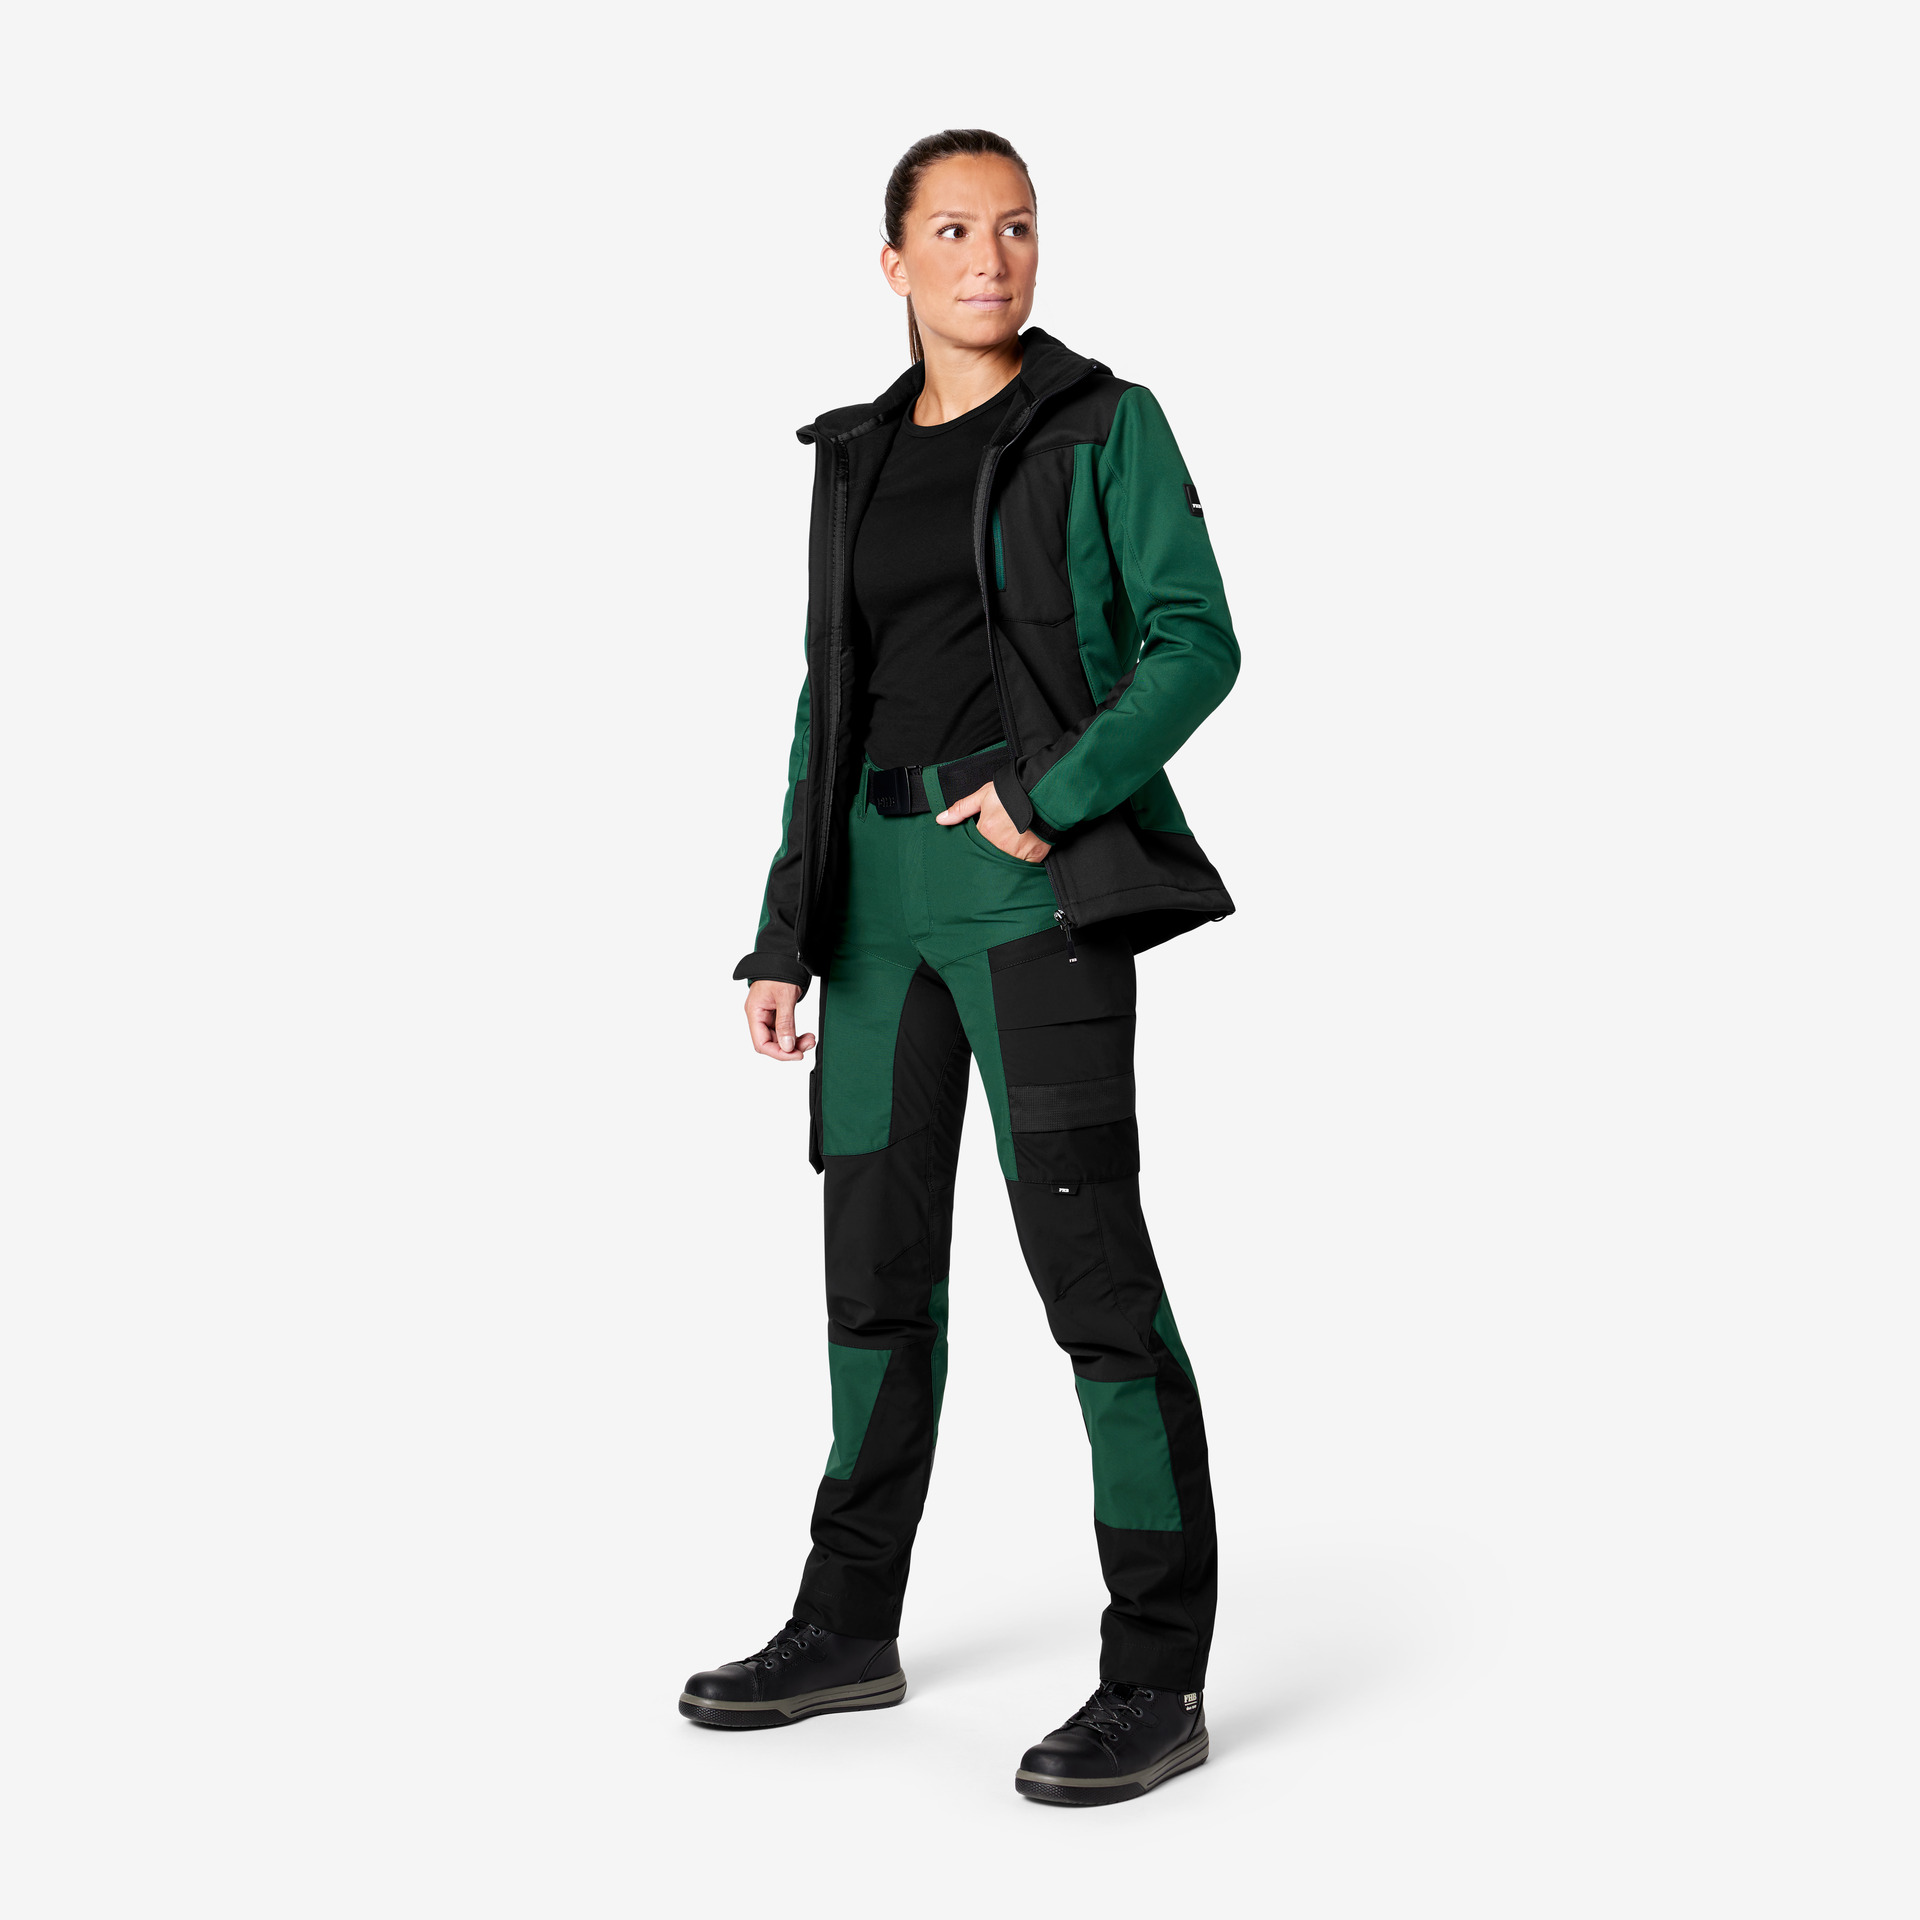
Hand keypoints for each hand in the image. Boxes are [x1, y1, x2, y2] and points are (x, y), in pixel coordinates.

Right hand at [745, 979, 814, 1060]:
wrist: (785, 956)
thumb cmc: (780, 971)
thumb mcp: (785, 997)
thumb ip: (785, 1023)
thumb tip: (787, 1046)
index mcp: (755, 1012)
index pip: (761, 1044)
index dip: (778, 1053)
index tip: (796, 1054)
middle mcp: (758, 1016)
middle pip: (771, 1043)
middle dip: (790, 1047)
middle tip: (808, 1044)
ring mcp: (767, 1014)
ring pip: (779, 1038)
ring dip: (794, 1042)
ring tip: (810, 1039)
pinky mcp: (776, 1012)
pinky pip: (783, 1029)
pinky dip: (794, 1034)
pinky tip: (805, 1035)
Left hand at [935, 780, 1052, 861]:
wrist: (1045, 792)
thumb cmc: (1015, 792)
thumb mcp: (984, 795)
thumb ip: (961, 809)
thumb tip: (941, 819)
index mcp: (986, 831)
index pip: (974, 845)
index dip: (976, 843)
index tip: (982, 840)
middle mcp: (1000, 845)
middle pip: (989, 856)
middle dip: (989, 855)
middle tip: (996, 845)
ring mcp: (1017, 853)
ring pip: (1005, 864)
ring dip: (1004, 859)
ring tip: (1009, 848)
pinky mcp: (1034, 857)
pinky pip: (1024, 866)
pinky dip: (1021, 862)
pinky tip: (1021, 853)